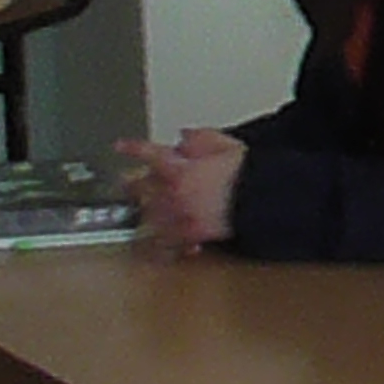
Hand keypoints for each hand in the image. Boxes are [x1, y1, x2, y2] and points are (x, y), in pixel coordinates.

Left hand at [116, 129, 247, 250]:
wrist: (263, 198)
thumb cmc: (247, 172)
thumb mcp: (225, 145)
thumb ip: (200, 139)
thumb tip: (183, 137)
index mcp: (179, 167)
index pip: (147, 154)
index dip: (131, 148)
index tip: (120, 147)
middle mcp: (173, 192)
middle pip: (139, 188)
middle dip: (130, 184)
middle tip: (125, 182)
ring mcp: (179, 215)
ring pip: (149, 216)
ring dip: (143, 213)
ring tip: (138, 215)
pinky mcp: (191, 235)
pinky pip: (169, 244)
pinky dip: (164, 245)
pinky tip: (162, 246)